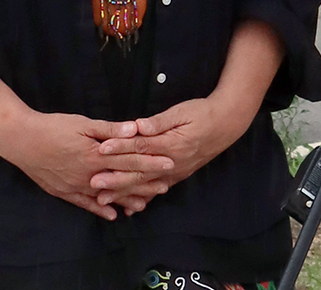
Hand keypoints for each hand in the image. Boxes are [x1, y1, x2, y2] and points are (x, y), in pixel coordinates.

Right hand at [1, 112, 172, 219]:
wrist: (22, 140)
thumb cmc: (52, 127)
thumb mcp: (82, 124)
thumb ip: (109, 130)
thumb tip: (134, 130)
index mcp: (96, 155)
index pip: (130, 159)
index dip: (150, 162)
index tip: (168, 164)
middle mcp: (89, 174)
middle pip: (122, 180)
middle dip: (145, 183)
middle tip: (165, 187)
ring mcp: (76, 186)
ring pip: (107, 195)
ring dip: (126, 200)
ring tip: (144, 204)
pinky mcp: (64, 192)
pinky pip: (85, 204)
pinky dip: (99, 209)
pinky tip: (112, 215)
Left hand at [94, 96, 251, 211]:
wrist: (226, 125)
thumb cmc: (202, 113)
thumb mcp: (181, 112)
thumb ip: (159, 122)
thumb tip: (139, 125)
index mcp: (171, 144)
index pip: (141, 146)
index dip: (120, 147)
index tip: (101, 149)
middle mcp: (172, 163)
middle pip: (140, 172)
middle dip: (115, 179)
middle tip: (94, 183)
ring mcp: (175, 172)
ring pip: (146, 185)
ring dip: (125, 193)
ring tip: (104, 199)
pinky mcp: (178, 175)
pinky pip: (158, 190)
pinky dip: (144, 199)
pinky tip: (131, 208)